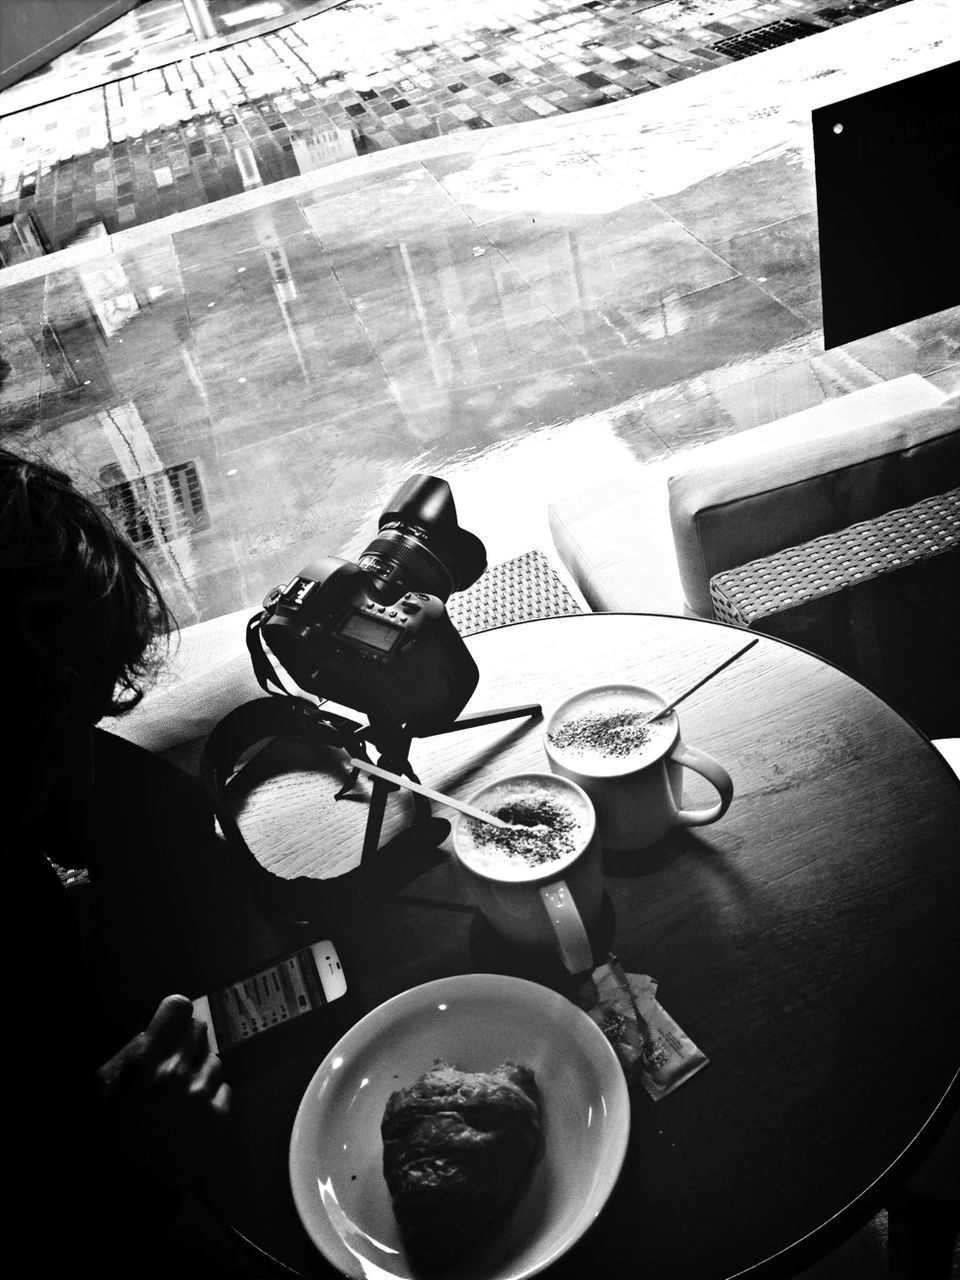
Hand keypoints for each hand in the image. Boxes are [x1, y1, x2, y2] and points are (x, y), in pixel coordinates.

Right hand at [95, 993, 231, 1187]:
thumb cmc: (107, 1138)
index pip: (177, 1008)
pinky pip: (224, 1089)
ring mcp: (199, 1096)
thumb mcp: (102, 1087)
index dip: (176, 1013)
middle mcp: (175, 1072)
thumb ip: (129, 1052)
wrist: (127, 1190)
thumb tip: (154, 1031)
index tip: (175, 1019)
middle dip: (188, 1041)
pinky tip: (192, 1111)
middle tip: (177, 1059)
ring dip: (201, 1070)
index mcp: (144, 1061)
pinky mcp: (218, 1118)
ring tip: (183, 1091)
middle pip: (199, 1031)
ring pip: (215, 1060)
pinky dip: (212, 1096)